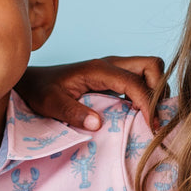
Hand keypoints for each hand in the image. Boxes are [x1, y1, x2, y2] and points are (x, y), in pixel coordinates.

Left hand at [18, 56, 166, 131]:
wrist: (32, 82)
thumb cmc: (39, 92)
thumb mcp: (51, 104)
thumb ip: (73, 113)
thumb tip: (98, 124)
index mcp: (99, 69)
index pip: (135, 82)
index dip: (148, 103)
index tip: (152, 126)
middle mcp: (110, 65)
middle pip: (152, 65)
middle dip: (159, 89)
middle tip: (154, 117)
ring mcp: (113, 70)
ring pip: (149, 71)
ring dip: (155, 91)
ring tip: (150, 118)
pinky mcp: (112, 78)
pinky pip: (139, 80)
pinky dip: (146, 94)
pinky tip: (139, 115)